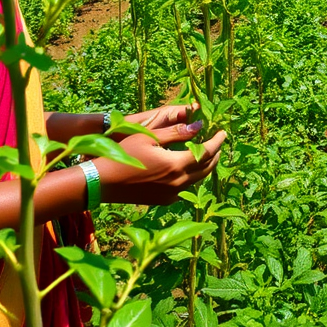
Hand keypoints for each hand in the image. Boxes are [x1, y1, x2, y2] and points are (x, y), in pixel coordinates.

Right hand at [96, 103, 225, 205]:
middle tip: (218, 142)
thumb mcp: (150, 138)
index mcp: (176, 165)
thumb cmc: (123, 155)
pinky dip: (192, 176)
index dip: (217, 142)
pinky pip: (185, 187)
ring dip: (204, 166)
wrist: (103, 182)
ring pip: (197, 179)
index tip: (223, 132)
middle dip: (215, 154)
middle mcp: (178, 182)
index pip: (206, 152)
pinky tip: (188, 168)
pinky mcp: (164, 200)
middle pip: (206, 168)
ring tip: (206, 153)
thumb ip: (176, 132)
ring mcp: (171, 194)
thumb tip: (199, 126)